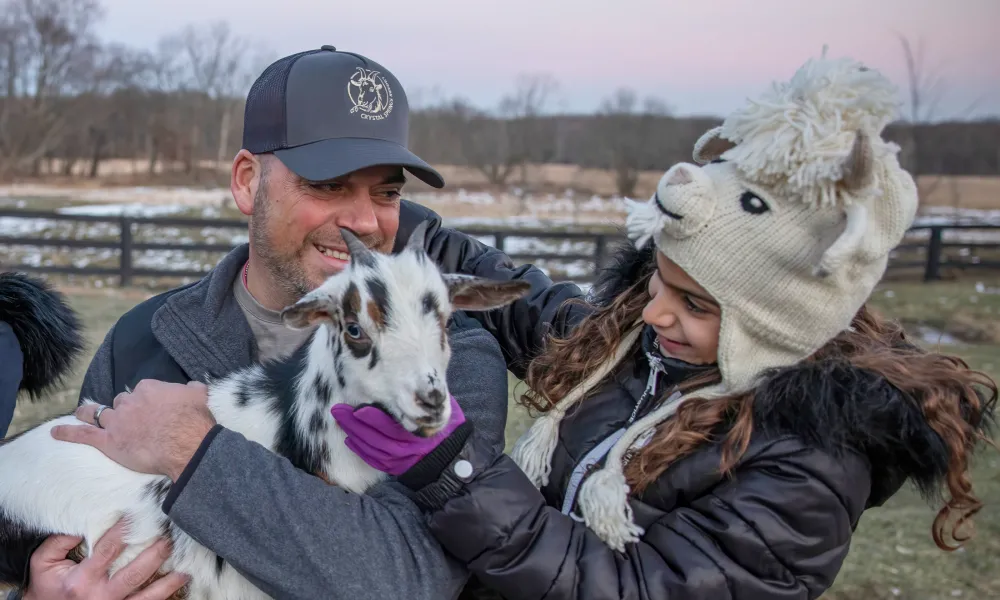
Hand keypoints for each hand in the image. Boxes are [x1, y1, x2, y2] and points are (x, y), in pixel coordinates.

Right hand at [22, 517, 189, 599]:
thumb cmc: (47, 585)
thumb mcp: (43, 561)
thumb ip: (60, 541)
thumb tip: (83, 523)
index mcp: (82, 580)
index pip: (108, 551)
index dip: (123, 532)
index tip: (137, 515)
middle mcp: (100, 596)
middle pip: (134, 575)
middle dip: (154, 556)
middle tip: (169, 540)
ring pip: (145, 598)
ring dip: (166, 584)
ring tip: (184, 570)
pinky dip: (161, 598)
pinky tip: (176, 587)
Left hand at [50, 379, 215, 480]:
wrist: (187, 444)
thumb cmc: (195, 420)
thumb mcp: (199, 396)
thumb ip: (193, 388)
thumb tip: (193, 386)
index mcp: (149, 389)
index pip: (140, 391)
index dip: (143, 401)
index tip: (149, 408)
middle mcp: (129, 402)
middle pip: (120, 402)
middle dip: (123, 409)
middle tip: (129, 420)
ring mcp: (117, 421)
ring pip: (98, 414)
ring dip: (90, 414)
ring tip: (82, 413)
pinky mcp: (109, 441)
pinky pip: (83, 435)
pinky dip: (67, 433)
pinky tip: (54, 432)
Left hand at [331, 395, 464, 475]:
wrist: (455, 459)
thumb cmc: (450, 429)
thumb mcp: (442, 408)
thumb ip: (424, 398)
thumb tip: (407, 382)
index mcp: (413, 429)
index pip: (385, 422)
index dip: (367, 416)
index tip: (355, 407)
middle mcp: (403, 446)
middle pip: (372, 434)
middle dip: (352, 422)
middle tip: (338, 410)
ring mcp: (398, 458)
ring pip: (369, 446)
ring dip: (352, 433)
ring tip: (340, 420)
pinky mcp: (395, 467)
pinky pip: (373, 459)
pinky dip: (360, 449)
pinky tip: (351, 440)